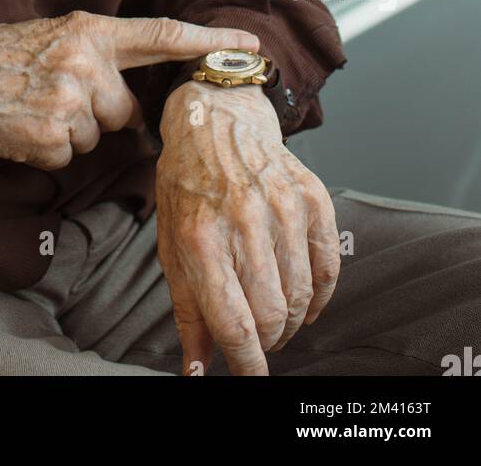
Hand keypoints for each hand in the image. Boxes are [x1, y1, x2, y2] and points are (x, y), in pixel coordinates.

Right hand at [0, 13, 260, 169]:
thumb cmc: (13, 55)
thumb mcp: (61, 35)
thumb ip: (104, 56)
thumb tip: (136, 100)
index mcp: (94, 32)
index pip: (164, 35)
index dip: (209, 39)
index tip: (250, 44)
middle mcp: (87, 63)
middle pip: (126, 109)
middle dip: (101, 112)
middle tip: (60, 96)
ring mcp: (69, 102)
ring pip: (98, 136)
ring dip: (74, 132)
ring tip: (38, 108)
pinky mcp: (51, 138)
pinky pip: (72, 156)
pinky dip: (52, 150)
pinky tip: (28, 127)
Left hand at [156, 79, 340, 376]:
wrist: (218, 119)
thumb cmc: (188, 185)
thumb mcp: (171, 243)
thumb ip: (188, 310)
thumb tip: (198, 369)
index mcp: (201, 238)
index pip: (234, 323)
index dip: (247, 365)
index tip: (251, 379)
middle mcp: (244, 222)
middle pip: (273, 317)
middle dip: (266, 343)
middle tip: (256, 341)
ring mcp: (284, 207)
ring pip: (302, 297)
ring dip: (290, 322)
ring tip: (274, 317)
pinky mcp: (312, 197)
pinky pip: (328, 268)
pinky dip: (318, 296)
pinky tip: (302, 300)